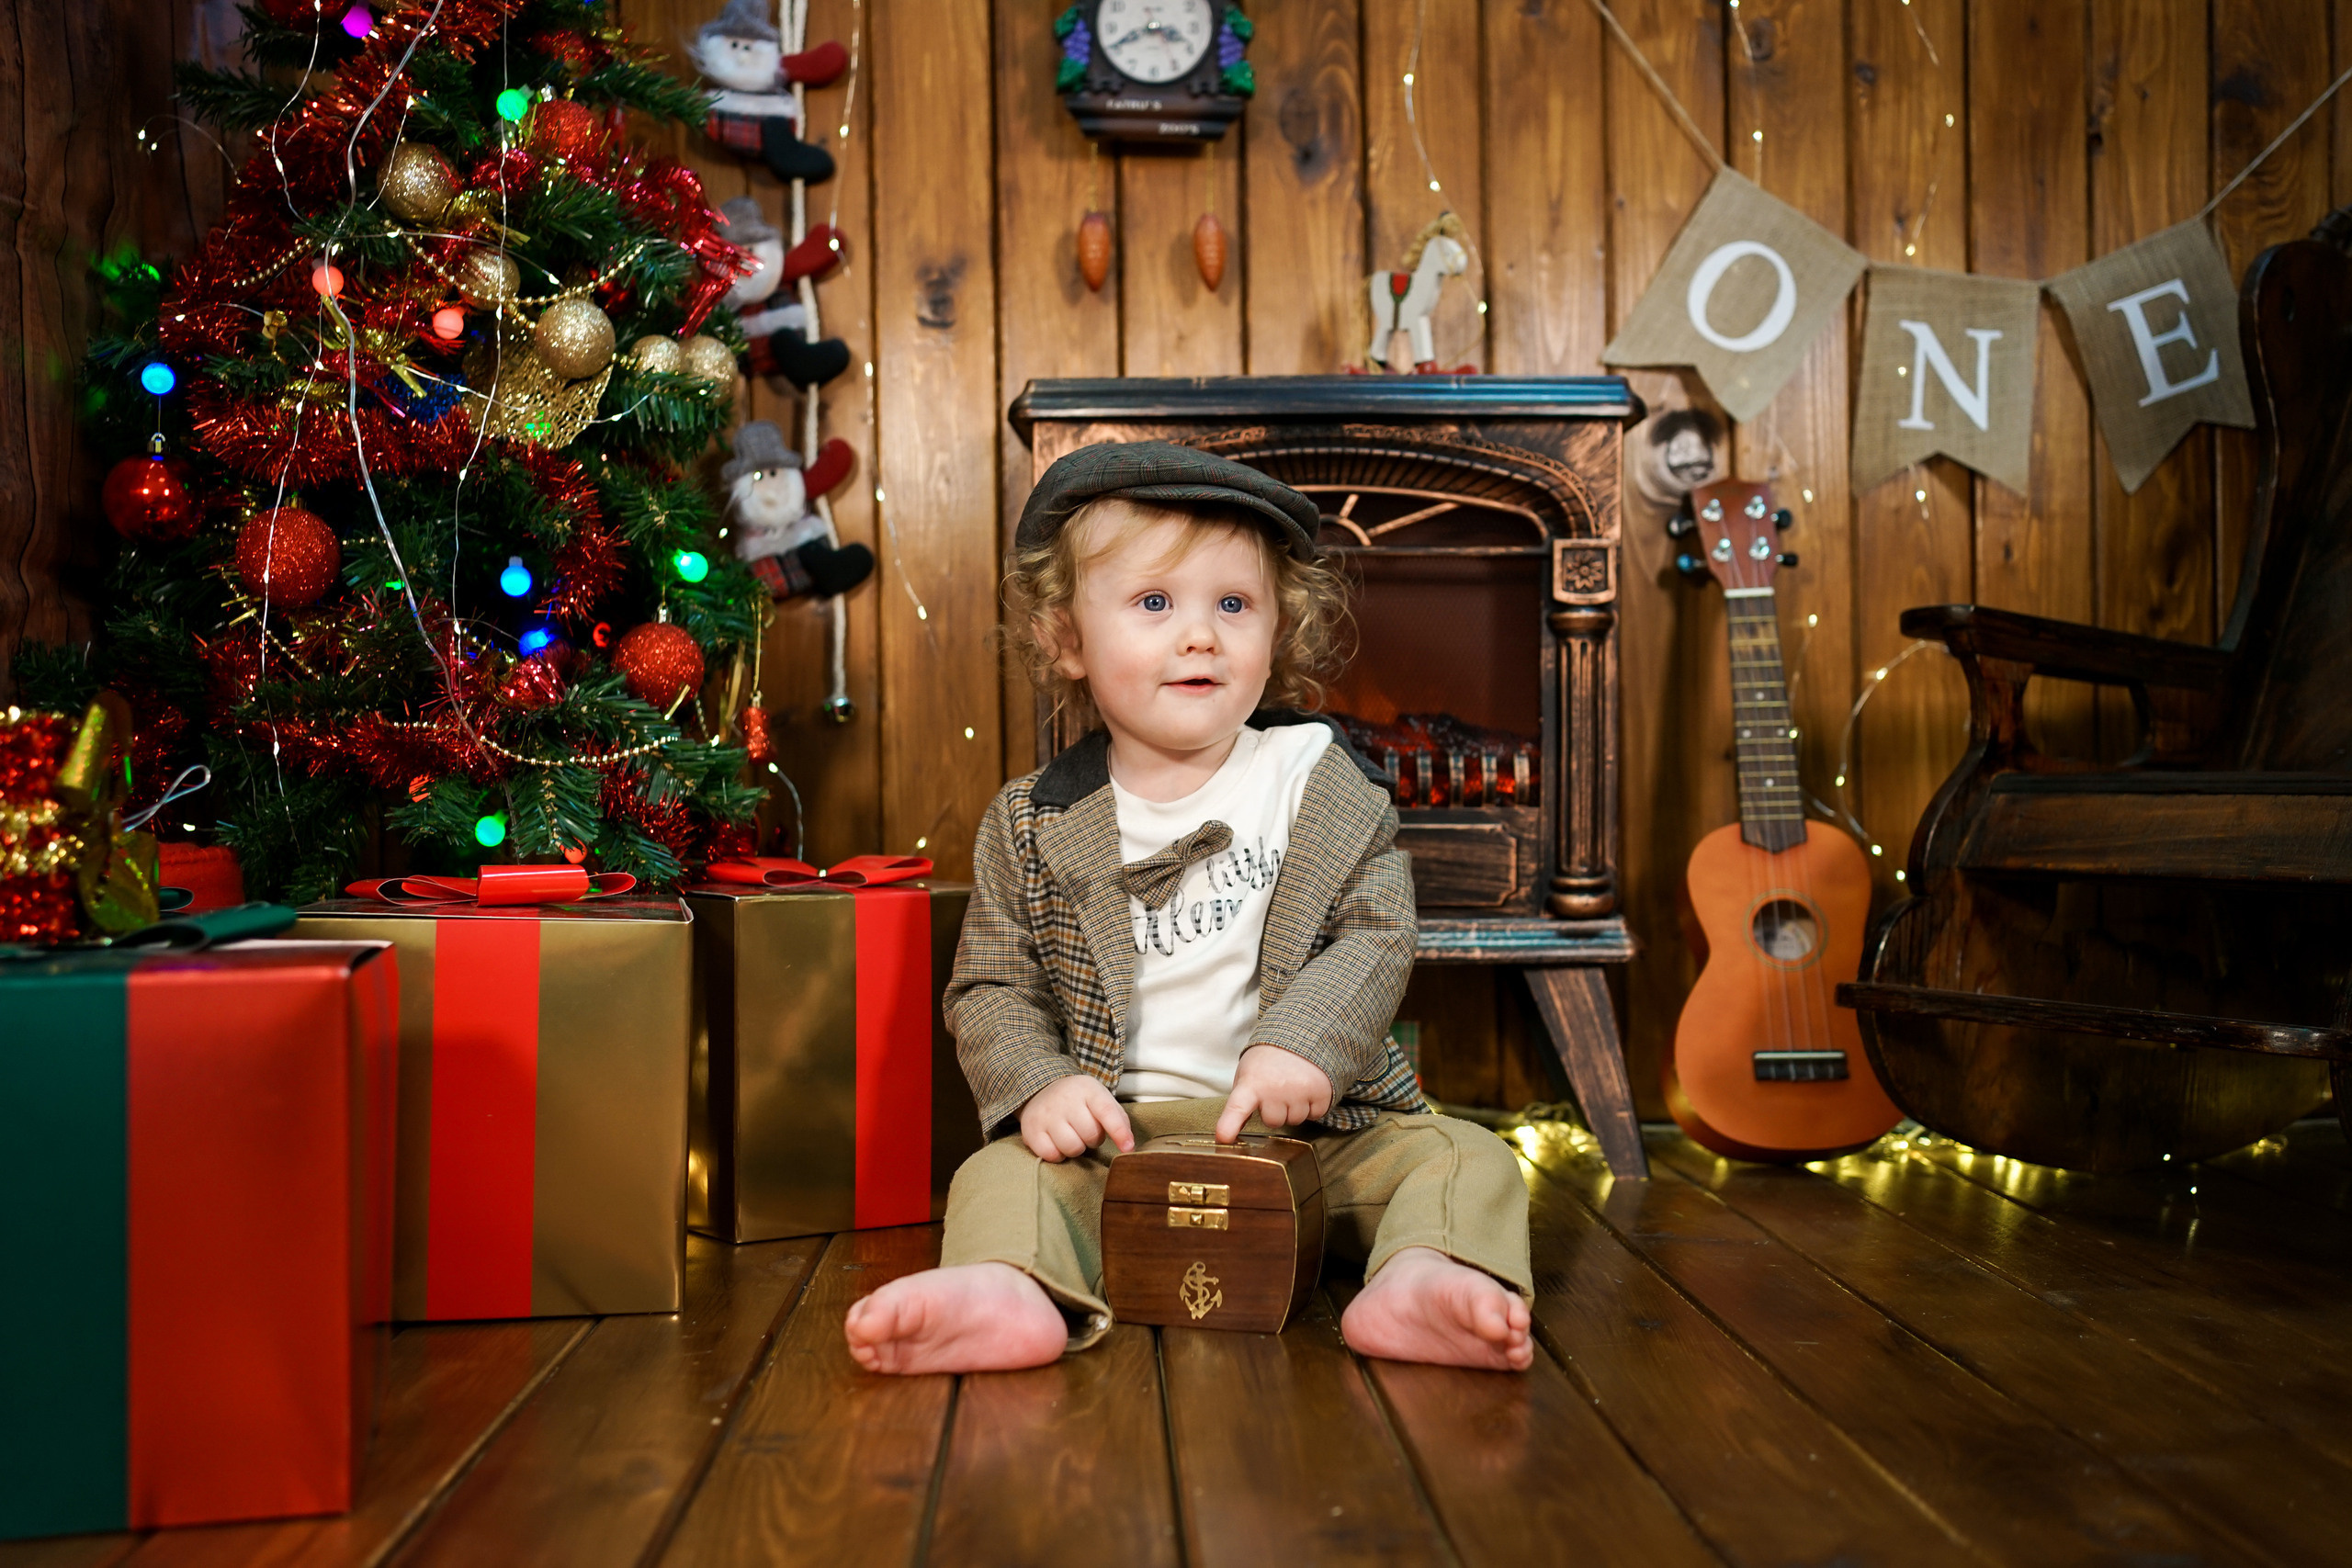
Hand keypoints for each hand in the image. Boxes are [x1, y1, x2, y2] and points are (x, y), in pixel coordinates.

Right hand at [1018, 1075, 1133, 1162]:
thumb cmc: (1079, 1101)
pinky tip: (1057, 1142)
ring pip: (1072, 1148)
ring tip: (1072, 1135)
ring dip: (1076, 1148)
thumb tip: (1128, 1146)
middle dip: (1093, 1139)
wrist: (1041, 1089)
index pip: (1107, 1112)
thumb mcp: (1100, 1100)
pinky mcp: (1030, 1130)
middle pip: (1090, 1135)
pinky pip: (1052, 1155)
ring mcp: (1046, 1114)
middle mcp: (1065, 1099)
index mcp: (1088, 1089)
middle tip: (1085, 1130)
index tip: (1128, 1148)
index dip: (1119, 1132)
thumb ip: (1118, 1119)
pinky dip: (1058, 1155)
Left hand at [1217, 1045, 1332, 1141]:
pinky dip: (1312, 1105)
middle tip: (1276, 1089)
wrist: (1302, 1035)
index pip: (1237, 1107)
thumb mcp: (1248, 1073)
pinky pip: (1315, 1115)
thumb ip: (1241, 1101)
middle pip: (1273, 1121)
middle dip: (1275, 1110)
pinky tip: (1307, 1088)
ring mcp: (1300, 1091)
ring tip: (1292, 1086)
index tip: (1224, 1138)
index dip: (1229, 1125)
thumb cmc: (1268, 1060)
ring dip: (1294, 1107)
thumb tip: (1230, 1135)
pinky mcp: (1321, 1093)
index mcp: (1252, 1083)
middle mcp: (1275, 1088)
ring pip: (1295, 1120)